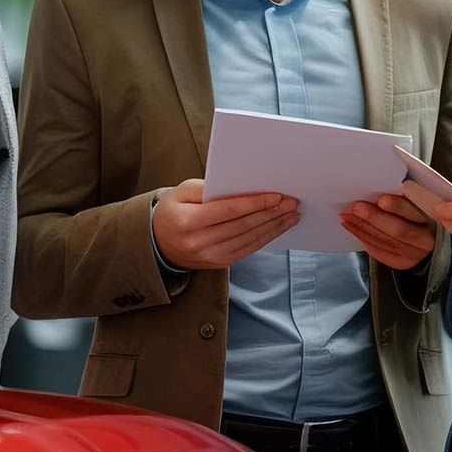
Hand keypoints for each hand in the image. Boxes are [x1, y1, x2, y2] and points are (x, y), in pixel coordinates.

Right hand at [153, 178, 299, 269]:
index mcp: (188, 221)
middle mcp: (199, 242)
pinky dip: (265, 238)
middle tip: (292, 202)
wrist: (159, 242)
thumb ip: (207, 188)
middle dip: (270, 213)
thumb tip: (242, 188)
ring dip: (273, 227)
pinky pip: (247, 250)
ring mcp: (210, 256)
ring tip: (291, 214)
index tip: (276, 196)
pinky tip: (278, 227)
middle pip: (242, 226)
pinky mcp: (219, 263)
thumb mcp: (181, 191)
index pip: (228, 211)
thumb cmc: (174, 210)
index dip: (254, 203)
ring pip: (249, 240)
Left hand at [340, 192, 436, 270]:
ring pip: (386, 242)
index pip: (418, 213)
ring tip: (347, 215)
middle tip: (357, 207)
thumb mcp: (425, 204)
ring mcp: (416, 255)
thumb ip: (412, 197)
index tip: (383, 200)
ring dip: (363, 227)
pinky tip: (353, 228)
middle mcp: (428, 240)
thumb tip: (381, 188)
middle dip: (375, 218)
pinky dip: (365, 240)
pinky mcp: (404, 263)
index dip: (400, 207)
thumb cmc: (423, 215)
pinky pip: (381, 253)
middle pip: (399, 230)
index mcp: (436, 220)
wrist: (433, 244)